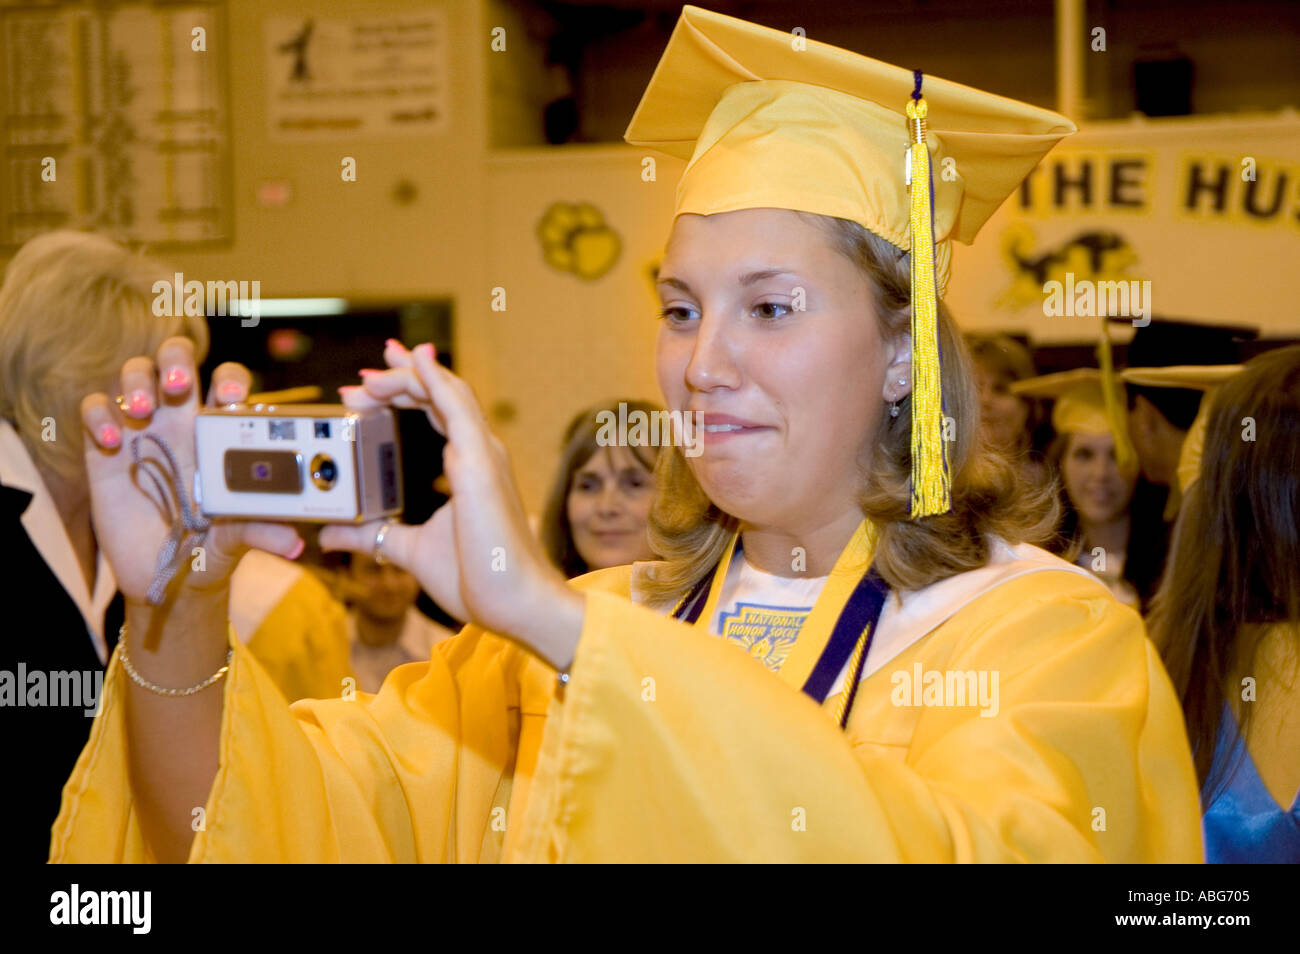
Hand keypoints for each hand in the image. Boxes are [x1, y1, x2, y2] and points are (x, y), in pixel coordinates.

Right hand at [81, 337, 303, 609]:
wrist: (163, 576)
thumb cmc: (207, 547)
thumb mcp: (233, 539)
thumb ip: (258, 530)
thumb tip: (293, 544)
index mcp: (219, 432)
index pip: (228, 383)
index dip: (230, 378)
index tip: (231, 397)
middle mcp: (181, 420)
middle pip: (177, 359)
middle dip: (176, 359)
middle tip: (178, 384)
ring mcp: (142, 429)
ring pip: (135, 373)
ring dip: (136, 380)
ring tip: (143, 410)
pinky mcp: (105, 447)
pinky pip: (96, 407)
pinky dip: (100, 414)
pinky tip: (112, 443)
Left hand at [319, 341, 583, 667]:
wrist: (514, 602)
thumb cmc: (479, 579)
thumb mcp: (409, 551)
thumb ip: (375, 537)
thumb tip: (333, 535)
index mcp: (469, 467)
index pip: (436, 411)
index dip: (404, 391)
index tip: (366, 387)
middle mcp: (479, 453)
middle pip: (439, 394)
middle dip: (398, 377)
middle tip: (360, 376)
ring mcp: (482, 455)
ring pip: (446, 393)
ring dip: (407, 375)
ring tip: (372, 370)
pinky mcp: (479, 464)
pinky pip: (456, 408)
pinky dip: (434, 381)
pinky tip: (415, 363)